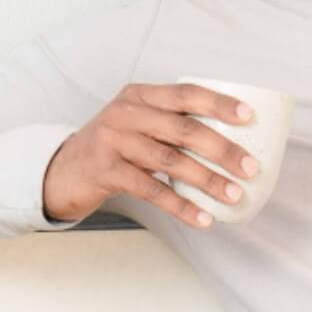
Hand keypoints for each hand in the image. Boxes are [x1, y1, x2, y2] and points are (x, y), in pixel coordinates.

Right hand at [41, 82, 260, 230]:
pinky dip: (180, 205)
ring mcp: (114, 141)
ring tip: (233, 195)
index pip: (186, 93)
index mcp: (140, 95)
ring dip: (207, 180)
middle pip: (184, 129)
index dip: (220, 104)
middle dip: (222, 149)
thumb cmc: (111, 148)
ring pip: (171, 160)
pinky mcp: (106, 171)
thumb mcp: (136, 123)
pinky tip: (202, 217)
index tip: (249, 117)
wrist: (61, 171)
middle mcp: (126, 113)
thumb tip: (230, 143)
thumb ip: (170, 124)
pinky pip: (152, 190)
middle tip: (250, 168)